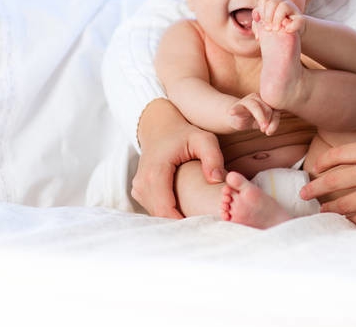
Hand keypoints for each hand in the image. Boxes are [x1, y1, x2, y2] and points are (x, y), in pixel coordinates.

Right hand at [131, 99, 226, 217]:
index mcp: (155, 172)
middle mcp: (142, 183)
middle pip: (161, 215)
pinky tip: (186, 210)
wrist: (160, 127)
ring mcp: (138, 188)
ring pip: (158, 214)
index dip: (184, 222)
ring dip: (176, 219)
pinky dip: (170, 212)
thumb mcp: (203, 139)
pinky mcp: (140, 192)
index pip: (165, 209)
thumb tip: (216, 179)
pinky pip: (155, 209)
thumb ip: (212, 157)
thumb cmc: (184, 134)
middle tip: (206, 227)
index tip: (204, 226)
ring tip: (199, 218)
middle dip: (183, 223)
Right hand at [229, 92, 279, 134]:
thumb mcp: (265, 123)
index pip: (275, 109)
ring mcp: (247, 100)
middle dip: (267, 121)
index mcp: (267, 100)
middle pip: (267, 108)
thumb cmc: (253, 120)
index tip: (269, 132)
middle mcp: (258, 97)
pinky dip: (236, 110)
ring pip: (256, 107)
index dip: (274, 121)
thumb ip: (272, 123)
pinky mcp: (237, 105)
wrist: (236, 118)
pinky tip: (232, 113)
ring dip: (260, 117)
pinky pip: (238, 107)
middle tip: (264, 131)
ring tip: (261, 128)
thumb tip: (269, 131)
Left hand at [252, 0, 304, 34]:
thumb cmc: (274, 28)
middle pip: (271, 2)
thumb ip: (257, 22)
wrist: (291, 35)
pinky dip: (291, 26)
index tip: (261, 22)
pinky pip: (298, 20)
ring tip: (275, 29)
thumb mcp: (265, 25)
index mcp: (272, 1)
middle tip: (268, 28)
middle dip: (268, 16)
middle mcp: (282, 1)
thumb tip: (256, 18)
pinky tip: (286, 31)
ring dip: (277, 19)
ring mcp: (292, 8)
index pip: (263, 1)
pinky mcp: (300, 19)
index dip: (261, 12)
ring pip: (284, 6)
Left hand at [299, 139, 355, 226]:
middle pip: (332, 180)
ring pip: (343, 204)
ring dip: (329, 209)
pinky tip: (346, 223)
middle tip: (304, 194)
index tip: (314, 171)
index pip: (337, 155)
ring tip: (322, 212)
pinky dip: (350, 222)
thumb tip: (349, 166)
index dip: (321, 164)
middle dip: (314, 188)